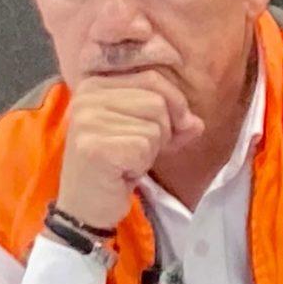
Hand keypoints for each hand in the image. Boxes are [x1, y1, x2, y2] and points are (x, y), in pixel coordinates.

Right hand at [57, 70, 201, 229]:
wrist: (86, 206)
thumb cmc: (117, 164)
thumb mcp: (146, 131)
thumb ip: (174, 119)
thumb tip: (196, 123)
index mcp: (95, 84)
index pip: (153, 77)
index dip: (174, 104)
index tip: (169, 127)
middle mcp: (86, 97)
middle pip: (157, 99)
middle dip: (164, 129)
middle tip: (140, 149)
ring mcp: (87, 121)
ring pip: (155, 123)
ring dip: (152, 147)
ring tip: (128, 159)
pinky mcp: (95, 146)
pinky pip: (146, 145)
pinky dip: (143, 162)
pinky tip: (123, 171)